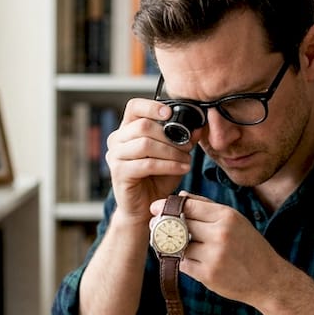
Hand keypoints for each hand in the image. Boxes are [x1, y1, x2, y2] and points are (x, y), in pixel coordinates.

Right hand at [105, 98, 193, 221]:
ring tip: (186, 160)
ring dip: (171, 152)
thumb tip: (198, 127)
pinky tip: (181, 169)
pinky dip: (168, 165)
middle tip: (187, 147)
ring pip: (145, 144)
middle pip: (143, 126)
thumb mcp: (173, 155)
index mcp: (127, 130)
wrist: (144, 208)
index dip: (152, 107)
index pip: (134, 107)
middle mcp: (116, 140)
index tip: (170, 114)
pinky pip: (147, 164)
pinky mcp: (119, 173)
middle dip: (170, 136)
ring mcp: (115, 156)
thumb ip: (183, 141)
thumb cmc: (156, 179)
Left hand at [150, 193, 287, 305]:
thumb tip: (181, 196)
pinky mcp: (208, 275)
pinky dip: (182, 261)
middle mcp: (220, 234)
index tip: (155, 207)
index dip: (168, 206)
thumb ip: (208, 207)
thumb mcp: (235, 220)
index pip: (189, 206)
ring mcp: (213, 256)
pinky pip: (183, 264)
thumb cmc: (250, 247)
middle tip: (155, 225)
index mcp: (227, 216)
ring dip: (173, 246)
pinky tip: (190, 259)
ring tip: (172, 244)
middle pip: (179, 224)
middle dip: (164, 224)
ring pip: (178, 246)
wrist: (268, 280)